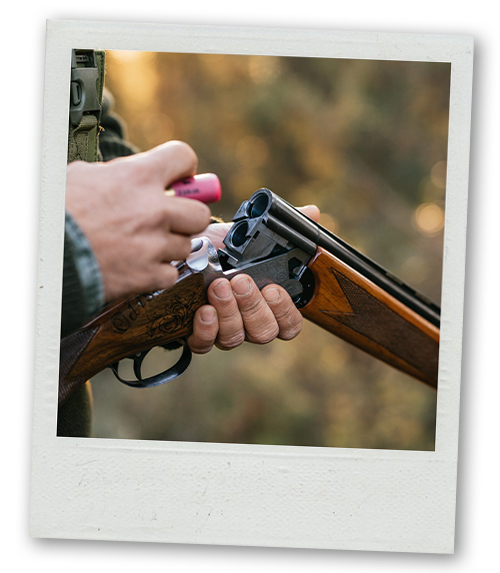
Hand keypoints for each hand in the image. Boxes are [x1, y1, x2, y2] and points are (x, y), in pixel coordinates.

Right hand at [66, 141, 210, 301]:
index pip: (183, 157)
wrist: (46, 255)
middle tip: (171, 219)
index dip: (184, 167)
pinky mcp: (149, 275)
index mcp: (137, 177)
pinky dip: (158, 272)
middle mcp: (153, 210)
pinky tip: (139, 266)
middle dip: (188, 216)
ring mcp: (154, 245)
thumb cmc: (59, 214)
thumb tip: (132, 174)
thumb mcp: (83, 176)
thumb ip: (117, 174)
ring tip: (144, 245)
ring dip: (169, 246)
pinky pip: (171, 273)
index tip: (181, 178)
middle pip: (200, 212)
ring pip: (186, 246)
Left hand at [188, 205, 320, 352]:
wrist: (182, 251)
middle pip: (264, 332)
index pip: (289, 324)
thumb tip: (312, 213)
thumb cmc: (219, 247)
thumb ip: (282, 229)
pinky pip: (206, 344)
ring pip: (236, 337)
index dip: (285, 312)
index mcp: (268, 305)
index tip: (274, 289)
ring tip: (218, 285)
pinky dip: (206, 330)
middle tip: (240, 281)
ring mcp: (224, 330)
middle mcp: (249, 322)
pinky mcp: (198, 334)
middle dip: (253, 306)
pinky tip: (203, 310)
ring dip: (229, 311)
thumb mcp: (248, 234)